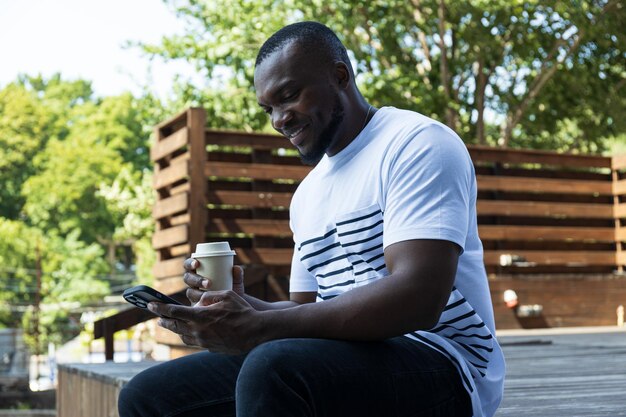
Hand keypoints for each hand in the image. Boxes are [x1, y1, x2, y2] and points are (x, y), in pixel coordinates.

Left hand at [149, 290, 264, 353]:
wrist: (255, 333)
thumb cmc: (243, 311)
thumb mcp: (227, 296)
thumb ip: (209, 296)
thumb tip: (198, 299)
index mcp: (201, 316)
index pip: (174, 312)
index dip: (160, 307)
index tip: (150, 304)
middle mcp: (199, 331)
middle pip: (174, 326)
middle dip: (164, 321)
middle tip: (157, 317)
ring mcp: (204, 341)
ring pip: (183, 336)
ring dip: (174, 330)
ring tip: (169, 325)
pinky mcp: (210, 348)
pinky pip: (194, 342)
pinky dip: (187, 336)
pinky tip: (188, 332)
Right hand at [183, 259, 244, 304]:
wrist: (234, 305)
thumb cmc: (232, 288)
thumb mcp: (235, 281)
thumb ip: (237, 275)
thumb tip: (236, 268)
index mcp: (199, 271)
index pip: (189, 265)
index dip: (190, 263)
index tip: (197, 264)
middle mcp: (194, 282)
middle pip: (187, 278)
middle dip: (195, 280)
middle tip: (208, 283)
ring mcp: (194, 294)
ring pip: (189, 292)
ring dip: (197, 292)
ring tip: (208, 294)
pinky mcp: (196, 306)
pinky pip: (192, 306)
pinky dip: (197, 305)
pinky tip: (204, 306)